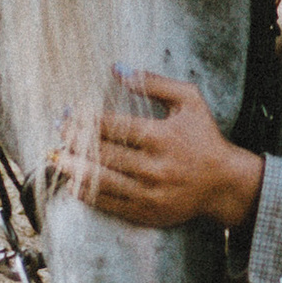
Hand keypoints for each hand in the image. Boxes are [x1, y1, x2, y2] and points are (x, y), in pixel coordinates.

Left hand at [57, 73, 264, 231]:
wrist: (225, 184)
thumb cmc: (205, 137)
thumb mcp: (189, 101)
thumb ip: (154, 83)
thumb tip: (117, 69)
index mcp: (162, 137)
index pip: (113, 127)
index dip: (85, 120)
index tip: (68, 114)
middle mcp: (154, 167)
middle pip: (103, 154)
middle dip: (74, 142)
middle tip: (58, 132)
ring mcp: (150, 193)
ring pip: (101, 181)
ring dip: (73, 169)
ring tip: (56, 158)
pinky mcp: (147, 213)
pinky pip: (109, 205)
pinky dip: (87, 194)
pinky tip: (73, 182)